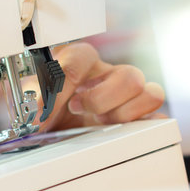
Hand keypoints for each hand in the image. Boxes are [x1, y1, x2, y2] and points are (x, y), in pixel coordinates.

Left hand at [32, 42, 165, 131]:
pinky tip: (115, 133)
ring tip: (97, 123)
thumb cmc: (44, 108)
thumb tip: (37, 114)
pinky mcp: (135, 116)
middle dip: (100, 99)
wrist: (49, 126)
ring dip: (121, 112)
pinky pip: (156, 116)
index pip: (82, 56)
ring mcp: (124, 95)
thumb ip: (34, 100)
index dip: (65, 81)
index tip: (48, 103)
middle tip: (76, 110)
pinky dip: (141, 126)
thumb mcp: (33, 101)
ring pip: (147, 91)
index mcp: (80, 62)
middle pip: (128, 75)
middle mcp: (106, 75)